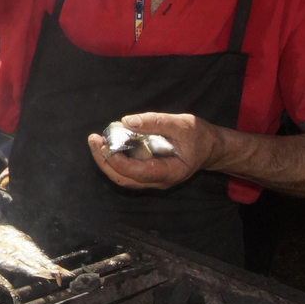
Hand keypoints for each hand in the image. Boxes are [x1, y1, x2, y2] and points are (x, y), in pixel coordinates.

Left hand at [85, 112, 221, 189]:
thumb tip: (126, 122)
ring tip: (96, 140)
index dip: (118, 161)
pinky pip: (126, 171)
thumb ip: (155, 122)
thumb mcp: (182, 124)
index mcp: (170, 172)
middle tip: (94, 140)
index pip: (138, 173)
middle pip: (124, 179)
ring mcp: (152, 179)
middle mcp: (158, 181)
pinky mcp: (147, 172)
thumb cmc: (199, 136)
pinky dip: (114, 158)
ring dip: (106, 160)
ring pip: (122, 177)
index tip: (105, 145)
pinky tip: (107, 143)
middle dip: (104, 161)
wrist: (211, 148)